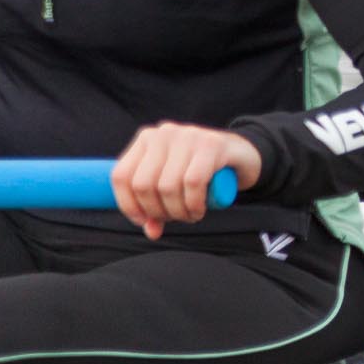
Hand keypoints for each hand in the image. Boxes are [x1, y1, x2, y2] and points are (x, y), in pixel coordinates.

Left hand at [112, 122, 261, 240]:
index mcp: (146, 139)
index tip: (145, 221)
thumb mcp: (172, 184)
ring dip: (178, 212)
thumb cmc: (200, 170)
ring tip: (190, 216)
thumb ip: (156, 206)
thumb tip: (151, 231)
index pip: (121, 176)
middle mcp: (164, 133)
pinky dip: (194, 204)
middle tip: (174, 218)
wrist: (241, 154)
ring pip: (168, 186)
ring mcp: (189, 135)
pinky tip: (200, 210)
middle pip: (143, 184)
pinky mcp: (212, 144)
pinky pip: (193, 182)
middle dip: (158, 211)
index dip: (129, 205)